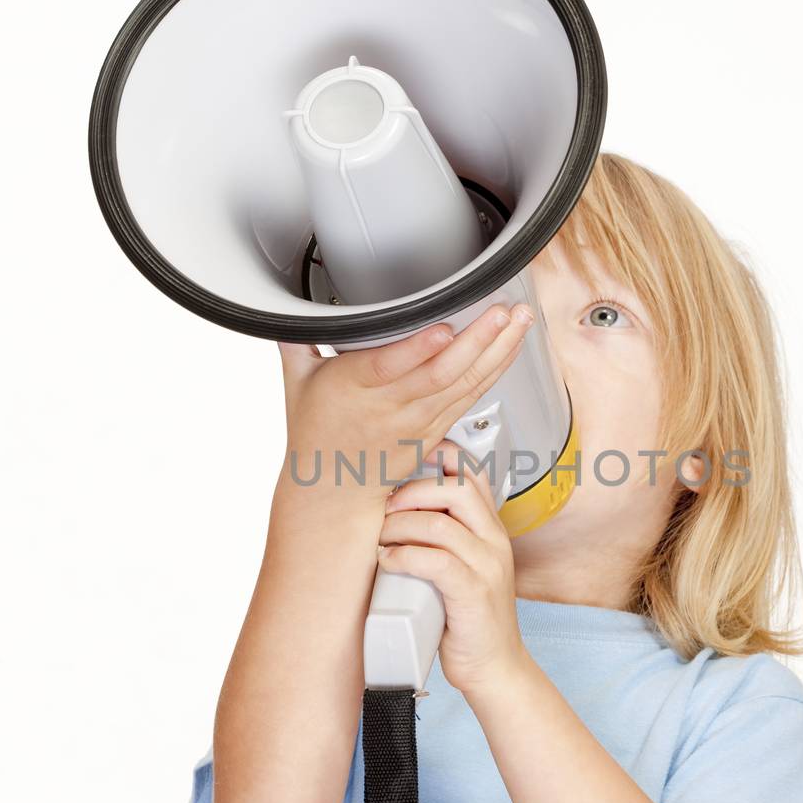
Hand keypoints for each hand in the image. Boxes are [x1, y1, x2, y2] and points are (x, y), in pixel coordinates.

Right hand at [275, 303, 533, 513]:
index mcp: (355, 388)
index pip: (390, 367)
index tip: (443, 328)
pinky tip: (511, 347)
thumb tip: (282, 310)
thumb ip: (296, 341)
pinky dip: (495, 371)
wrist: (333, 491)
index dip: (419, 349)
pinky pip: (472, 396)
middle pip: (441, 374)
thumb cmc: (316, 435)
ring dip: (497, 351)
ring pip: (465, 385)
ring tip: (520, 321)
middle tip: (502, 311)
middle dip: (477, 341)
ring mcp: (420, 420)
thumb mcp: (296, 385)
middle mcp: (392, 406)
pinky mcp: (437, 428)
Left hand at [377, 439, 529, 694]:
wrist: (494, 667)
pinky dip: (404, 556)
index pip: (472, 473)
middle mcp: (494, 541)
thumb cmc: (467, 618)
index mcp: (490, 529)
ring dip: (398, 526)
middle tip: (384, 508)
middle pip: (456, 488)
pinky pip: (436, 561)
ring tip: (379, 539)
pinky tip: (388, 561)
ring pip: (440, 524)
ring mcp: (487, 566)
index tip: (403, 463)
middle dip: (411, 490)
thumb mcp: (461, 566)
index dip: (439, 457)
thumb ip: (440, 537)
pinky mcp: (473, 594)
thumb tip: (391, 508)